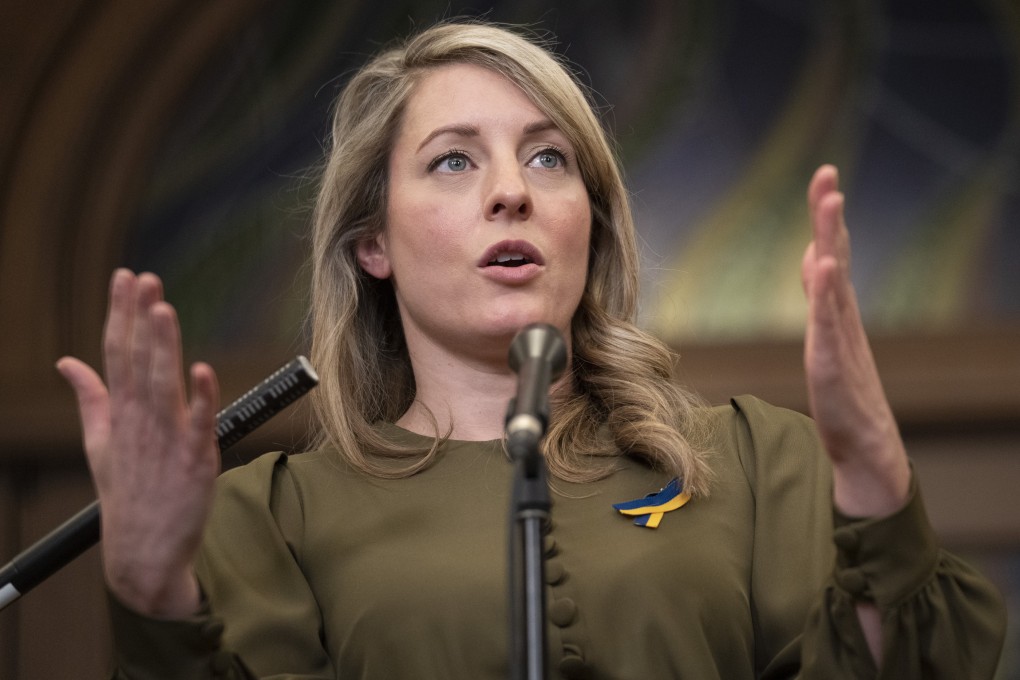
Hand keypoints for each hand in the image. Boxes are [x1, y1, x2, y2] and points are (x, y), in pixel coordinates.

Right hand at [57, 270, 219, 616]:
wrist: (143, 555)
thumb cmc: (128, 493)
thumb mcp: (100, 443)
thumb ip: (90, 398)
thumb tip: (67, 362)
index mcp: (119, 415)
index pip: (116, 353)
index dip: (121, 314)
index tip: (126, 277)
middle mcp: (139, 423)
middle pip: (138, 362)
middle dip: (140, 319)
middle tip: (143, 278)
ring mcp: (167, 442)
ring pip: (164, 386)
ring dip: (163, 348)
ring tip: (162, 308)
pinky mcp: (197, 462)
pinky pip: (200, 426)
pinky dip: (202, 399)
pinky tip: (203, 370)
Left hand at [802, 166, 910, 518]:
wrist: (866, 449)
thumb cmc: (845, 395)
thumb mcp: (827, 336)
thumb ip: (822, 297)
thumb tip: (814, 259)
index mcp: (837, 312)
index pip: (831, 254)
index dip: (826, 218)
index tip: (824, 177)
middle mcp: (841, 319)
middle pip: (836, 257)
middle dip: (829, 216)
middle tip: (827, 174)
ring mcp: (840, 340)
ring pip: (834, 283)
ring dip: (832, 240)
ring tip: (831, 203)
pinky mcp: (833, 366)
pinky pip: (828, 325)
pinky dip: (826, 294)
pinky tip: (825, 266)